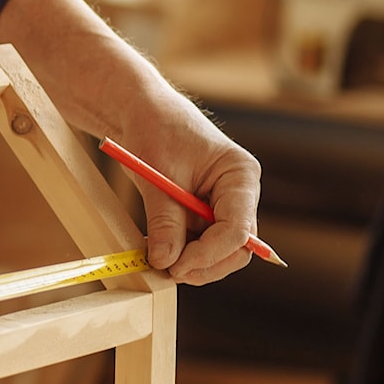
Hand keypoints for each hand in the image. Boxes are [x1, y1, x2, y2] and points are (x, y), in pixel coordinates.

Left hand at [116, 103, 262, 284]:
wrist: (143, 111)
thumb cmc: (155, 130)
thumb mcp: (157, 177)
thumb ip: (165, 221)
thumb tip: (166, 262)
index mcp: (240, 175)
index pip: (238, 229)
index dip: (210, 254)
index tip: (177, 266)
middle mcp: (240, 193)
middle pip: (237, 247)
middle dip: (205, 264)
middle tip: (170, 271)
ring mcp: (225, 204)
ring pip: (220, 250)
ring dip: (193, 261)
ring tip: (159, 258)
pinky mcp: (207, 211)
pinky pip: (202, 241)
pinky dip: (183, 250)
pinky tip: (160, 247)